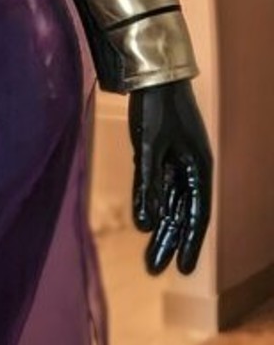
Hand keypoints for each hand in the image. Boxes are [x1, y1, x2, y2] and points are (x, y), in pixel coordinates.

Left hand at [128, 80, 212, 276]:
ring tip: (149, 259)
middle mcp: (190, 168)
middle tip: (154, 270)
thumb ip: (148, 185)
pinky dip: (150, 204)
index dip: (190, 243)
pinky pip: (155, 187)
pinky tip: (145, 224)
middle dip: (169, 242)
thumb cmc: (156, 109)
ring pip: (168, 203)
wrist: (151, 74)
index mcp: (199, 168)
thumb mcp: (149, 149)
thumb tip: (147, 225)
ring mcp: (174, 162)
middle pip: (181, 213)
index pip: (196, 214)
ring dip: (159, 229)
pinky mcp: (157, 154)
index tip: (183, 269)